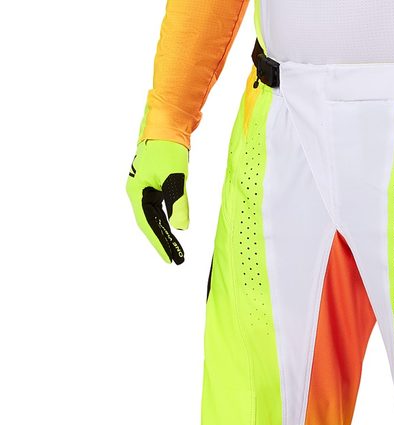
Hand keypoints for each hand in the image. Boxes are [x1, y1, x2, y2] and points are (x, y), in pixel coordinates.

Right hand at [126, 140, 188, 264]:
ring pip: (155, 215)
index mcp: (137, 190)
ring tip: (177, 249)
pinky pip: (160, 206)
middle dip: (163, 241)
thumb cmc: (167, 147)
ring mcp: (146, 186)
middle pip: (150, 222)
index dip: (158, 243)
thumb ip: (178, 203)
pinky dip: (167, 219)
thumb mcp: (175, 177)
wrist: (167, 121)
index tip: (169, 259)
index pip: (147, 224)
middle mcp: (138, 190)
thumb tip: (181, 227)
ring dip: (166, 232)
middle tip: (177, 259)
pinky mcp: (155, 181)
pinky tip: (174, 228)